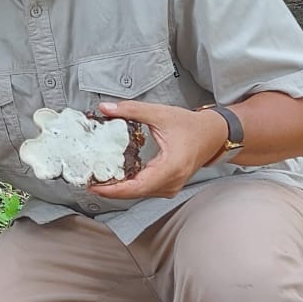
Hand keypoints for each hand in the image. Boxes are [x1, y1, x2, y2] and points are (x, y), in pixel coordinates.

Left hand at [88, 100, 228, 199]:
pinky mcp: (168, 186)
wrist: (213, 134)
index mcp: (170, 168)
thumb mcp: (159, 114)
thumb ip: (130, 110)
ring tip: (97, 179)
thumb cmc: (191, 126)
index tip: (95, 186)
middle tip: (88, 181)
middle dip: (111, 189)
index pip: (137, 187)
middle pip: (135, 193)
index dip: (114, 190)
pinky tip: (115, 178)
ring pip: (139, 193)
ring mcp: (171, 187)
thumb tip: (105, 108)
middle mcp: (171, 182)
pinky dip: (129, 186)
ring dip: (119, 189)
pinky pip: (145, 189)